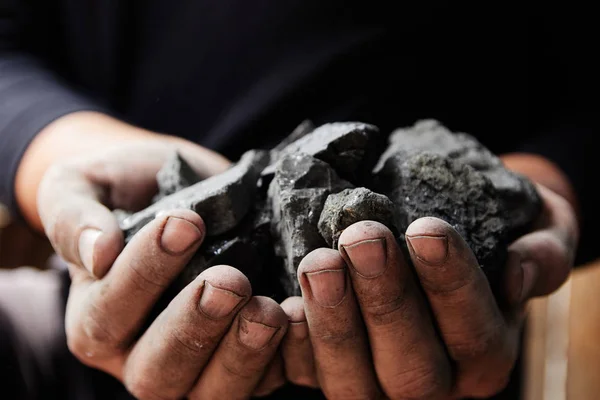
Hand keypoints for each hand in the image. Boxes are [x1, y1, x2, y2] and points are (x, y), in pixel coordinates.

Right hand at [30, 113, 288, 398]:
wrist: (187, 189)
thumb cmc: (132, 188)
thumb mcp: (84, 184)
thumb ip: (73, 214)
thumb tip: (97, 252)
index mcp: (96, 320)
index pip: (110, 312)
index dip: (146, 272)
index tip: (186, 222)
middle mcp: (140, 357)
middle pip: (159, 372)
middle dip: (195, 326)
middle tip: (229, 280)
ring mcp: (197, 367)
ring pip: (213, 391)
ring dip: (243, 353)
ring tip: (268, 309)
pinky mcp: (247, 363)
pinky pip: (266, 378)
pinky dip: (288, 356)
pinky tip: (302, 319)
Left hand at [280, 173, 576, 397]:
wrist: (441, 231)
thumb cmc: (494, 228)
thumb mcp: (542, 229)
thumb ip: (544, 252)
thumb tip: (518, 271)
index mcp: (484, 355)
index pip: (474, 336)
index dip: (451, 287)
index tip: (427, 229)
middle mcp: (434, 382)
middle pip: (412, 369)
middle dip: (387, 302)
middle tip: (364, 238)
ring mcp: (377, 383)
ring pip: (354, 383)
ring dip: (335, 324)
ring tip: (321, 261)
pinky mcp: (331, 369)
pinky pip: (306, 376)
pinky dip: (294, 347)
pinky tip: (284, 305)